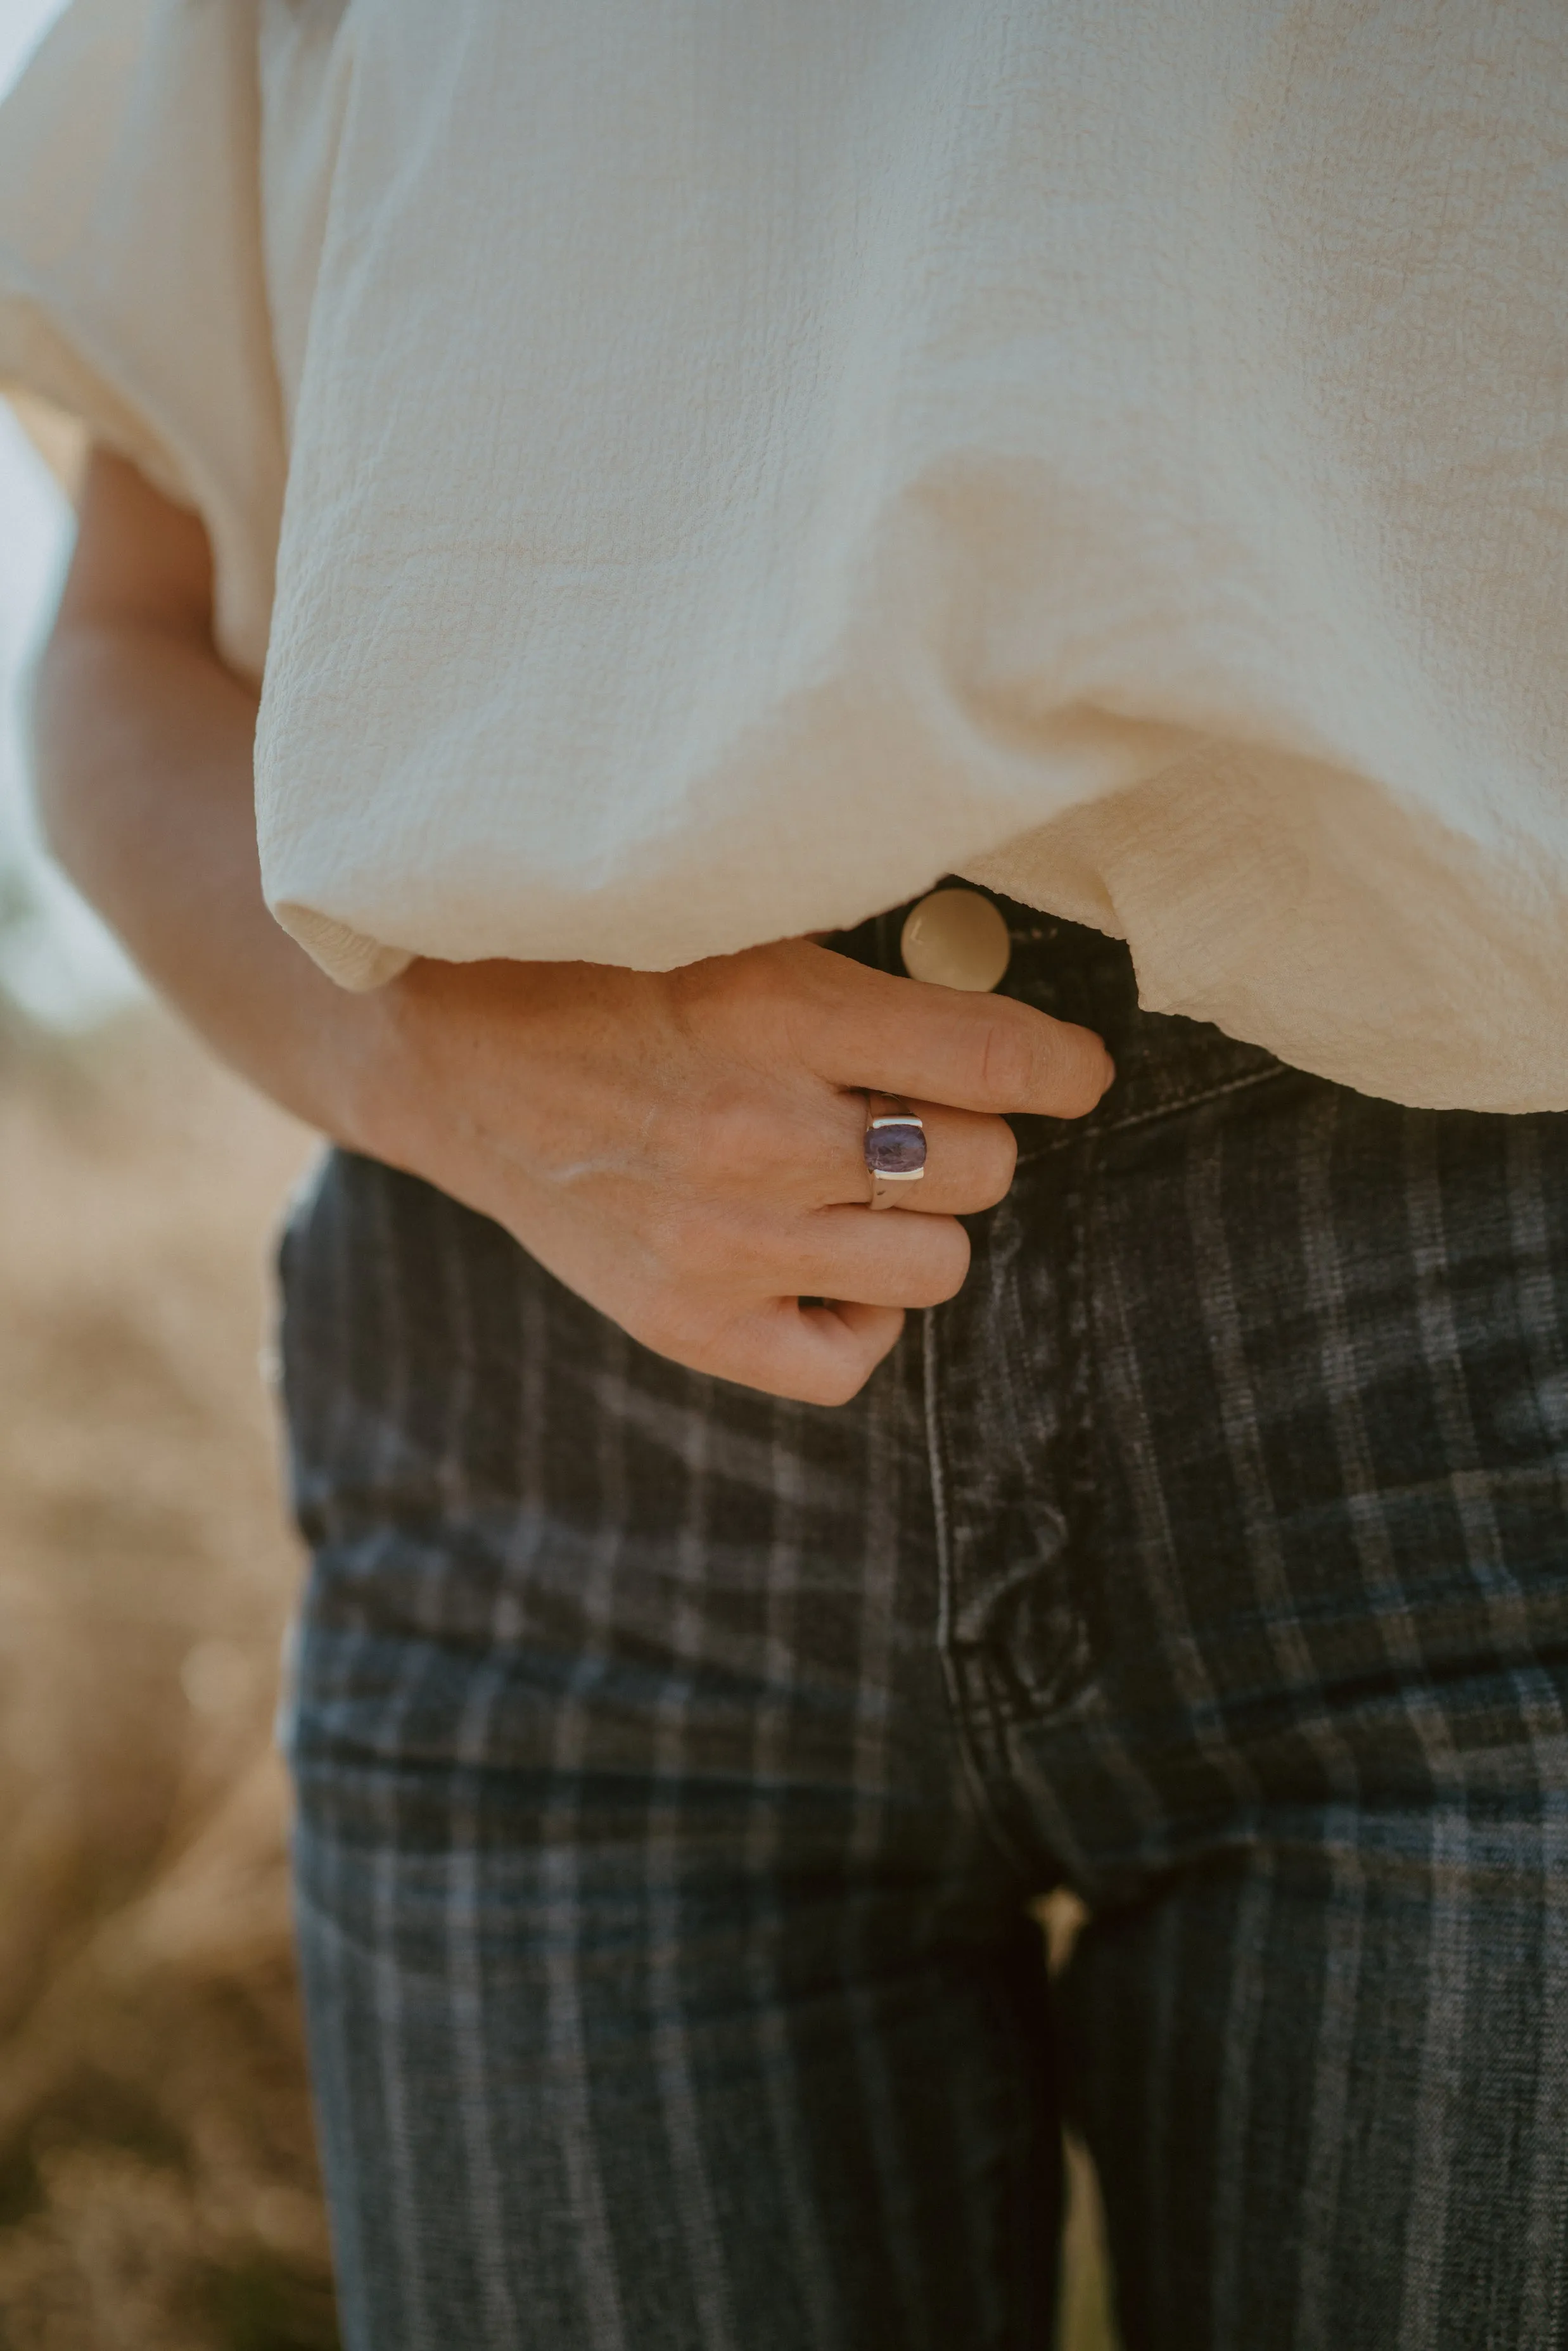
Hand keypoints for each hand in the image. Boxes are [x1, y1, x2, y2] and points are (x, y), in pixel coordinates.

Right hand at [359, 937, 1110, 1403]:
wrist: (445, 1054)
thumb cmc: (599, 970)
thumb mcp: (731, 924)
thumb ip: (859, 970)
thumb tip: (1003, 1011)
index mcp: (775, 1009)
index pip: (997, 1062)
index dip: (1064, 1068)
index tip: (1073, 1071)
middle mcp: (756, 1133)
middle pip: (981, 1166)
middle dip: (971, 1133)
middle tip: (913, 1108)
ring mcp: (720, 1242)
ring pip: (938, 1263)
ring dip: (923, 1217)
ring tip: (864, 1180)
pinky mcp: (684, 1321)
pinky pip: (849, 1360)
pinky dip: (861, 1315)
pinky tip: (827, 1260)